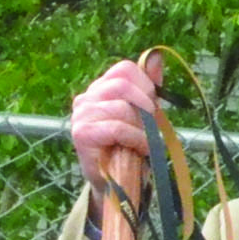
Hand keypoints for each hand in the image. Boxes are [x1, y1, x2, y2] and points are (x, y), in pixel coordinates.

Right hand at [69, 55, 167, 191]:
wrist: (114, 182)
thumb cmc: (128, 146)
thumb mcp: (143, 114)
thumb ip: (149, 87)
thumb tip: (157, 57)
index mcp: (100, 88)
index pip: (124, 69)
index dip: (145, 84)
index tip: (153, 107)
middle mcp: (86, 98)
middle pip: (122, 84)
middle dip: (145, 104)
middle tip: (153, 125)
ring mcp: (81, 115)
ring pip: (121, 107)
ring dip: (141, 127)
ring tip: (144, 142)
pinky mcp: (81, 133)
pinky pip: (116, 127)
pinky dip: (135, 138)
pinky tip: (141, 149)